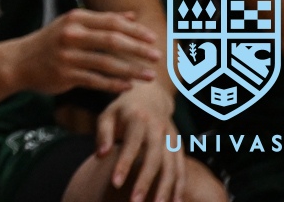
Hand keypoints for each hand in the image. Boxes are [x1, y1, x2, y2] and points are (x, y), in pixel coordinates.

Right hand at [6, 9, 159, 98]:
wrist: (19, 61)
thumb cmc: (51, 41)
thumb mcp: (72, 24)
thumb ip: (102, 20)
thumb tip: (132, 16)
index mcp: (75, 18)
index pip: (111, 22)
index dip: (135, 31)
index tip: (154, 39)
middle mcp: (71, 34)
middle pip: (112, 41)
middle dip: (137, 49)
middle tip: (157, 57)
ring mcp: (67, 55)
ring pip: (106, 63)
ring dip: (131, 70)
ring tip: (150, 76)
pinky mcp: (65, 75)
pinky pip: (96, 81)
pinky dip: (114, 84)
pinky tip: (129, 87)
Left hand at [96, 77, 183, 201]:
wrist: (150, 95)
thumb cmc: (123, 109)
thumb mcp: (107, 114)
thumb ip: (103, 134)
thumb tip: (101, 155)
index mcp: (138, 119)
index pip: (131, 144)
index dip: (124, 164)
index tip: (115, 183)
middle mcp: (158, 128)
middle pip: (154, 158)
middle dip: (146, 182)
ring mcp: (171, 137)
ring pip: (171, 165)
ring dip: (165, 188)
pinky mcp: (179, 145)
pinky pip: (182, 168)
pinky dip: (180, 185)